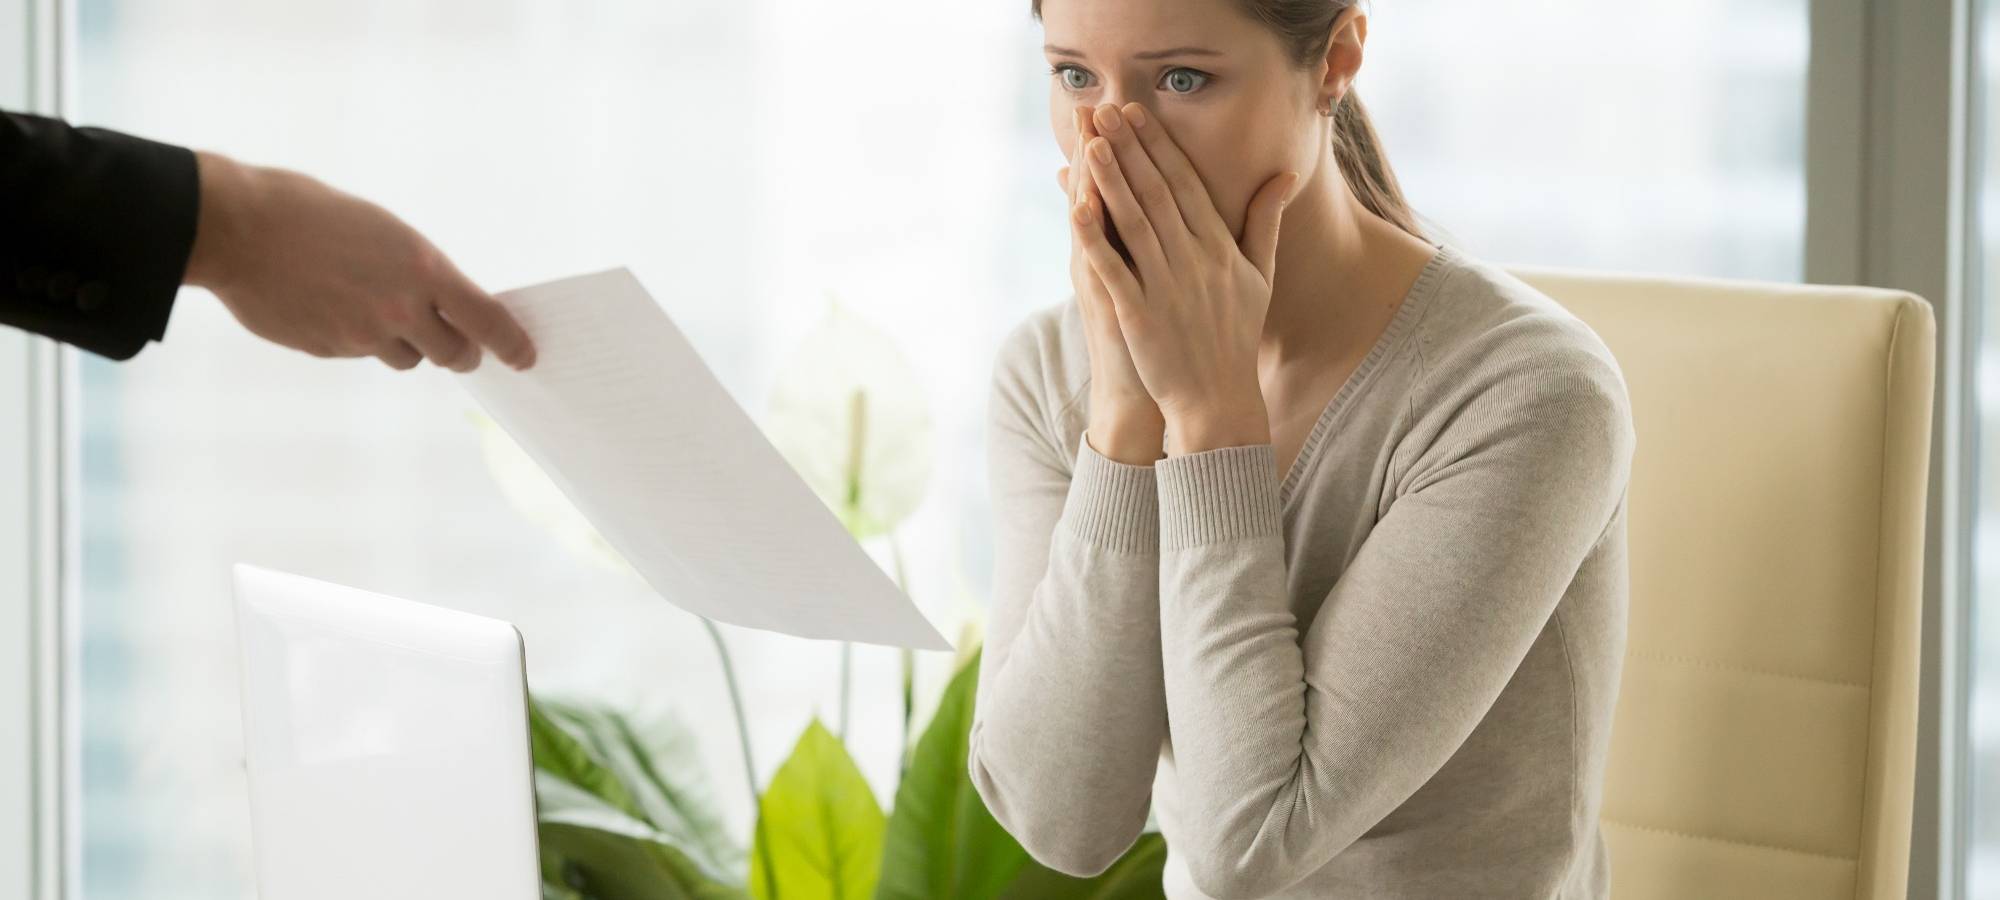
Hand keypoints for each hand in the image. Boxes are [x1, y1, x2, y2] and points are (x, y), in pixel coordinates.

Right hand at [184, 152, 535, 371]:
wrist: (237, 230)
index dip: (510, 343)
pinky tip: (334, 306)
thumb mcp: (384, 229)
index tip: (524, 356)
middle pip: (453, 354)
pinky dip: (359, 338)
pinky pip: (360, 353)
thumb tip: (441, 300)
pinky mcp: (328, 350)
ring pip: (405, 358)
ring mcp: (361, 337)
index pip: (486, 320)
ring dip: (406, 343)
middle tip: (458, 341)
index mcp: (422, 270)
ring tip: (379, 308)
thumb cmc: (310, 212)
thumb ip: (418, 271)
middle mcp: (399, 311)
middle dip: (460, 350)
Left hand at [1073, 102, 1300, 455]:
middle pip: (1157, 193)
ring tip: (1091, 142)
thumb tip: (1284, 176)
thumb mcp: (1260, 275)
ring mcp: (1166, 287)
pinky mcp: (1139, 315)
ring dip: (1111, 180)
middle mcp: (1194, 261)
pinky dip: (1095, 238)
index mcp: (1219, 247)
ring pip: (1135, 223)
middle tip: (1104, 109)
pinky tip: (1075, 209)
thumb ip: (1265, 222)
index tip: (1138, 113)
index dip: (1160, 146)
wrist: (1218, 399)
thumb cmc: (1236, 335)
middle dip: (1130, 148)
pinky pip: (1113, 269)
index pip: (1185, 184)